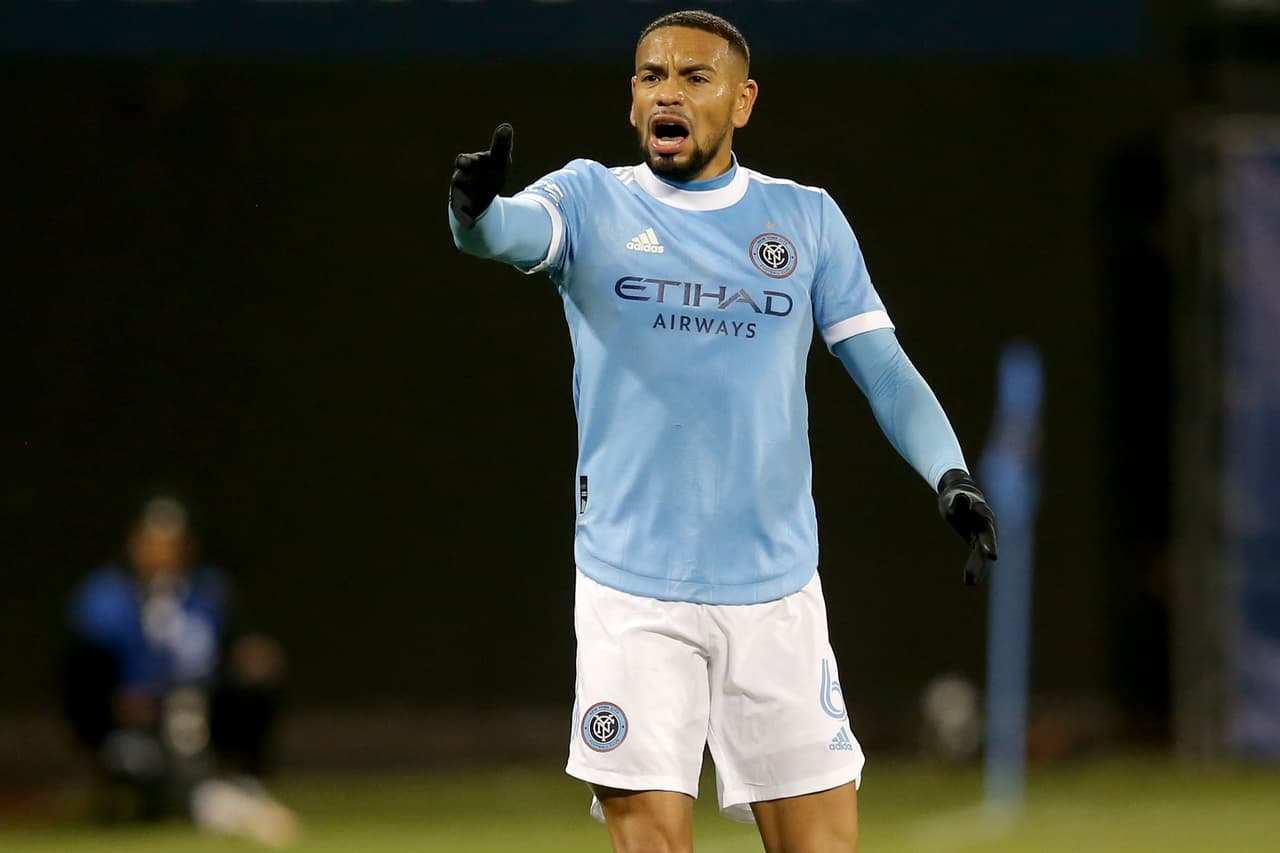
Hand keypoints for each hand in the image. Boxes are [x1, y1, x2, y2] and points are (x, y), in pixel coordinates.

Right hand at [449, 123, 513, 227]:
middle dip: (462, 176)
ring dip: (462, 200)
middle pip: (459, 177)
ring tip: (465, 202)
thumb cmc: (488, 176)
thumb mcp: (498, 162)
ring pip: (459, 197)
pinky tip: (470, 224)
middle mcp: (461, 180)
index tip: (468, 160)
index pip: (467, 161)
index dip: (468, 161)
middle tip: (462, 172)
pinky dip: (466, 219)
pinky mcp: (463, 213)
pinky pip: (462, 217)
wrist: (480, 200)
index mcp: (469, 165)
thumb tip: (506, 126)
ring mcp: (460, 197)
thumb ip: (501, 147)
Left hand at [937, 469, 997, 585]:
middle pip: (986, 547)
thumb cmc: (957, 495)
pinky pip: (979, 556)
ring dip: (978, 569)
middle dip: (980, 563)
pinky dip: (976, 568)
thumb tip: (962, 498)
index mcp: (984, 515)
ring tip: (969, 582)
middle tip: (971, 578)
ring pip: (983, 555)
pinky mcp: (979, 542)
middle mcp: (988, 527)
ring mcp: (985, 535)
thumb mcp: (955, 497)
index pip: (987, 531)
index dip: (989, 543)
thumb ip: (959, 501)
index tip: (992, 556)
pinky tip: (969, 581)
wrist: (963, 494)